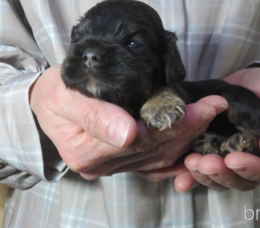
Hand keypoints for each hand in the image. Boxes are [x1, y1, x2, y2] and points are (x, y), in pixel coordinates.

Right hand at [30, 65, 227, 179]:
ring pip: (158, 157)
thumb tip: (127, 133)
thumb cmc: (53, 92)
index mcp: (87, 152)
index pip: (141, 140)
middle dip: (189, 128)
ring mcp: (111, 167)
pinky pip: (153, 162)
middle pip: (154, 150)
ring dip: (187, 137)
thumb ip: (94, 115)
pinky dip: (175, 149)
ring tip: (209, 113)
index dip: (176, 124)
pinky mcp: (118, 162)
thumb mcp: (65, 95)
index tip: (203, 106)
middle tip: (215, 106)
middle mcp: (101, 166)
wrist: (44, 102)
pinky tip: (193, 137)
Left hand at [174, 67, 259, 191]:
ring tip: (192, 162)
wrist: (250, 81)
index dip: (253, 170)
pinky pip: (203, 173)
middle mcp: (259, 166)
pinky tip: (180, 180)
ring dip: (205, 176)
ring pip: (221, 180)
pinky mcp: (214, 157)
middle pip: (243, 181)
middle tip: (206, 163)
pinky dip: (191, 179)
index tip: (234, 160)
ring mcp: (234, 163)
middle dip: (223, 174)